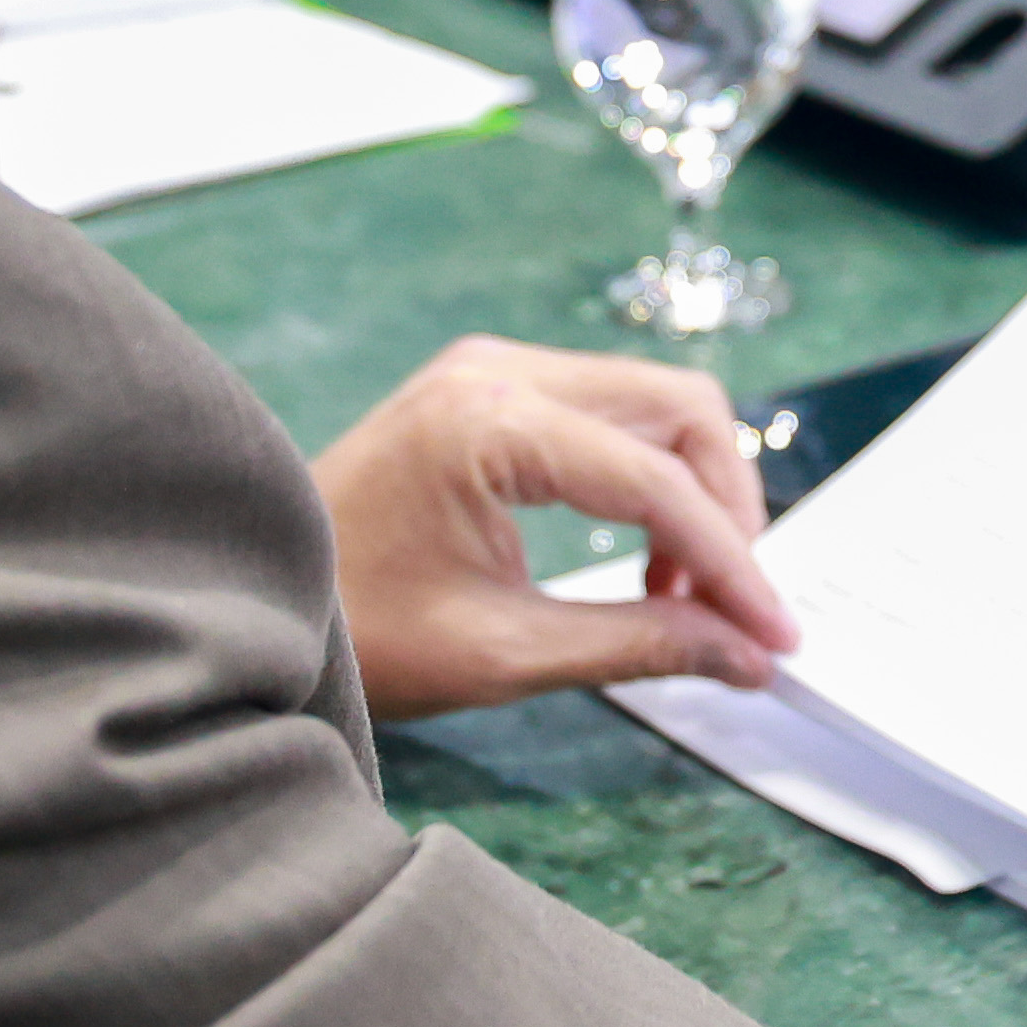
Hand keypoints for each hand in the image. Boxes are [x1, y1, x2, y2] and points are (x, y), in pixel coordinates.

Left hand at [313, 336, 803, 719]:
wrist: (250, 603)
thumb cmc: (360, 633)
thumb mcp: (506, 654)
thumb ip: (643, 645)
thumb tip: (749, 657)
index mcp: (492, 426)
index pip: (658, 484)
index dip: (734, 565)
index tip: (776, 638)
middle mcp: (498, 373)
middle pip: (679, 409)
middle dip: (727, 509)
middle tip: (736, 607)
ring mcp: (490, 370)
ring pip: (655, 401)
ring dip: (693, 490)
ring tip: (685, 594)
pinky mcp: (486, 386)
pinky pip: (610, 410)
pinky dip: (647, 474)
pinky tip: (643, 556)